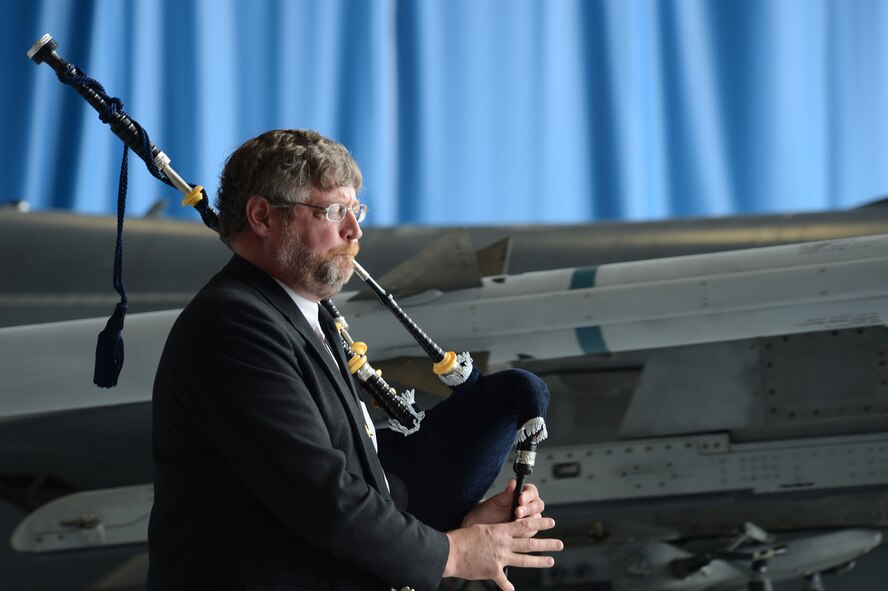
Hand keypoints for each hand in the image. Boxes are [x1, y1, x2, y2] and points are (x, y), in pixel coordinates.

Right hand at [443, 517, 562, 590]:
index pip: (524, 525)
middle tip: (559, 543)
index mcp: (500, 531)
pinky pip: (504, 580)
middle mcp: (503, 544)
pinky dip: (508, 586)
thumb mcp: (482, 528)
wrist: (451, 552)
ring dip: (539, 561)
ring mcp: (500, 558)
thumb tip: (504, 533)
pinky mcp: (493, 571)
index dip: (539, 523)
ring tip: (551, 561)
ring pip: (524, 559)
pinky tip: (512, 590)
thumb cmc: (463, 538)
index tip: (551, 522)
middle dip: (547, 543)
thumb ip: (496, 532)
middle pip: (529, 543)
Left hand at [461, 478, 544, 527]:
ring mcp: (529, 519)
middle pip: (538, 505)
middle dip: (528, 509)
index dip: (528, 495)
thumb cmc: (488, 511)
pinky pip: (531, 532)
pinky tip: (516, 531)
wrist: (481, 525)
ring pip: (537, 519)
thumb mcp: (496, 501)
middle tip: (517, 512)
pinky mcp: (527, 531)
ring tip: (515, 522)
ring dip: (528, 521)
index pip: (532, 491)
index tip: (520, 499)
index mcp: (523, 494)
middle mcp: (528, 506)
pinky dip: (525, 532)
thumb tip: (513, 482)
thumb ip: (507, 493)